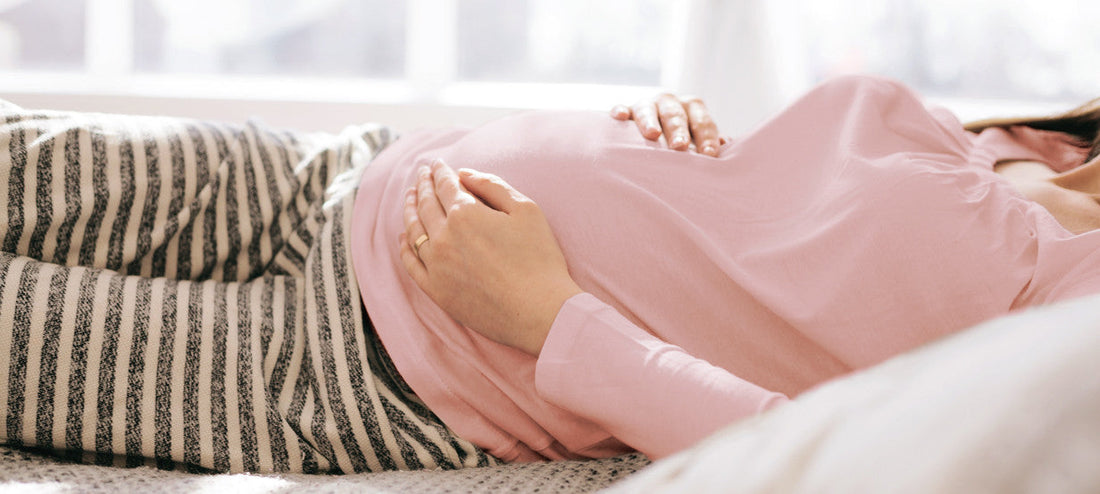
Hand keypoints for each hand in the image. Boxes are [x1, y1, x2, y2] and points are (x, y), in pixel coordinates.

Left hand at [399, 159, 581, 355]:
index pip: (446, 185)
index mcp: (465, 214)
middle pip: (426, 204)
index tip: (437, 164)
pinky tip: (404, 237)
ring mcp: (436, 266)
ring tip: (409, 198)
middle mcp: (444, 237)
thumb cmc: (540, 259)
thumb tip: (464, 174)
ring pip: (413, 231)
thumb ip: (493, 186)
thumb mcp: (526, 210)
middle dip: (422, 185)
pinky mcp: (437, 291)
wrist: (539, 312)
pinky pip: (412, 265)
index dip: (440, 171)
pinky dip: (405, 247)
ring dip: (409, 210)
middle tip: (421, 174)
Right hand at [610, 93, 726, 156]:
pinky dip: (621, 111)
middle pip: (675, 114)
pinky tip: (620, 117)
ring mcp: (647, 105)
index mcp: (692, 108)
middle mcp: (670, 102)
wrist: (652, 132)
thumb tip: (726, 148)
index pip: (702, 121)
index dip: (706, 137)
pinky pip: (622, 108)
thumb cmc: (682, 140)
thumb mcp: (698, 139)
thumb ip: (710, 143)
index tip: (709, 155)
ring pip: (649, 109)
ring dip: (650, 121)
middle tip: (680, 147)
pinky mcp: (626, 111)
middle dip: (678, 130)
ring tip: (652, 135)